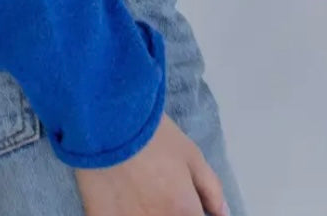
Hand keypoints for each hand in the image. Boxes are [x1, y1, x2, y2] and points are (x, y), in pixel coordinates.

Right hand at [72, 111, 229, 215]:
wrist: (105, 119)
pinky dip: (123, 212)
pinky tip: (122, 198)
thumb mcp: (190, 153)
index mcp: (183, 212)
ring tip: (140, 191)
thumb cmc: (151, 133)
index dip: (192, 212)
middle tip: (161, 189)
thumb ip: (210, 188)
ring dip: (146, 211)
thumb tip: (222, 213)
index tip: (187, 203)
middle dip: (171, 210)